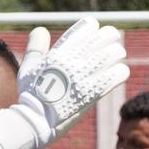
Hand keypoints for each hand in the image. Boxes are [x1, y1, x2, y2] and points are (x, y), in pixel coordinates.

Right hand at [11, 21, 129, 141]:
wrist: (35, 121)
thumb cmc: (31, 95)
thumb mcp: (28, 66)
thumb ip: (36, 47)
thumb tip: (41, 30)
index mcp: (60, 52)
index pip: (86, 27)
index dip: (92, 27)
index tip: (93, 32)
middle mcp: (73, 61)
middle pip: (103, 37)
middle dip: (110, 36)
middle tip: (112, 41)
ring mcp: (84, 77)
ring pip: (112, 54)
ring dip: (117, 53)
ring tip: (117, 56)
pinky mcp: (92, 93)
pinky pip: (115, 76)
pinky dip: (120, 72)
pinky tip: (120, 72)